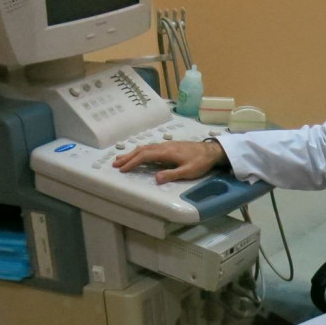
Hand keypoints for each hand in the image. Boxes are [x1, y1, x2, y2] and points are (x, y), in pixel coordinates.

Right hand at [111, 139, 225, 183]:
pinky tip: (138, 155)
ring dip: (132, 153)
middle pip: (142, 150)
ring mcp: (166, 145)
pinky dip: (140, 152)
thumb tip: (156, 179)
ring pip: (145, 148)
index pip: (145, 156)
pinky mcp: (168, 146)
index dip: (133, 162)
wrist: (210, 151)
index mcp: (167, 152)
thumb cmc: (200, 162)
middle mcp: (164, 147)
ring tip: (121, 159)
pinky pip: (150, 148)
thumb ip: (172, 175)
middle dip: (128, 157)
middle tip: (115, 164)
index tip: (122, 169)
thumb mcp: (188, 171)